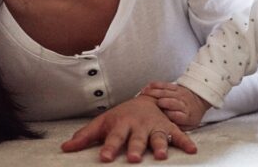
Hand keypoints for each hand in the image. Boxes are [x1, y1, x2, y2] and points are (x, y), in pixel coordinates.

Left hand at [60, 95, 196, 161]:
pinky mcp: (168, 128)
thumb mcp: (103, 122)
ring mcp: (155, 127)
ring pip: (157, 137)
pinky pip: (178, 135)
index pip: (114, 138)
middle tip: (135, 158)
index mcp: (122, 124)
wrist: (146, 98)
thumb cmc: (121, 115)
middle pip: (137, 139)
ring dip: (160, 146)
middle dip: (136, 148)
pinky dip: (185, 141)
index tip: (105, 158)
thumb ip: (85, 136)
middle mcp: (139, 126)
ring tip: (161, 156)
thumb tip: (65, 148)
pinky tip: (192, 150)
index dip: (109, 148)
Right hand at [139, 81, 211, 129]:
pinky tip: (148, 86)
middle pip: (174, 102)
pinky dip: (157, 85)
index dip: (171, 115)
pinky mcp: (176, 87)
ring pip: (168, 92)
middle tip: (157, 103)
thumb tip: (166, 135)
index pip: (179, 115)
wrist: (198, 102)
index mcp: (187, 116)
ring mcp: (180, 94)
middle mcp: (183, 103)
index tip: (163, 116)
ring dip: (156, 92)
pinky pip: (166, 84)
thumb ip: (177, 129)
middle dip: (166, 102)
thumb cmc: (189, 117)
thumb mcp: (187, 126)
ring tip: (145, 93)